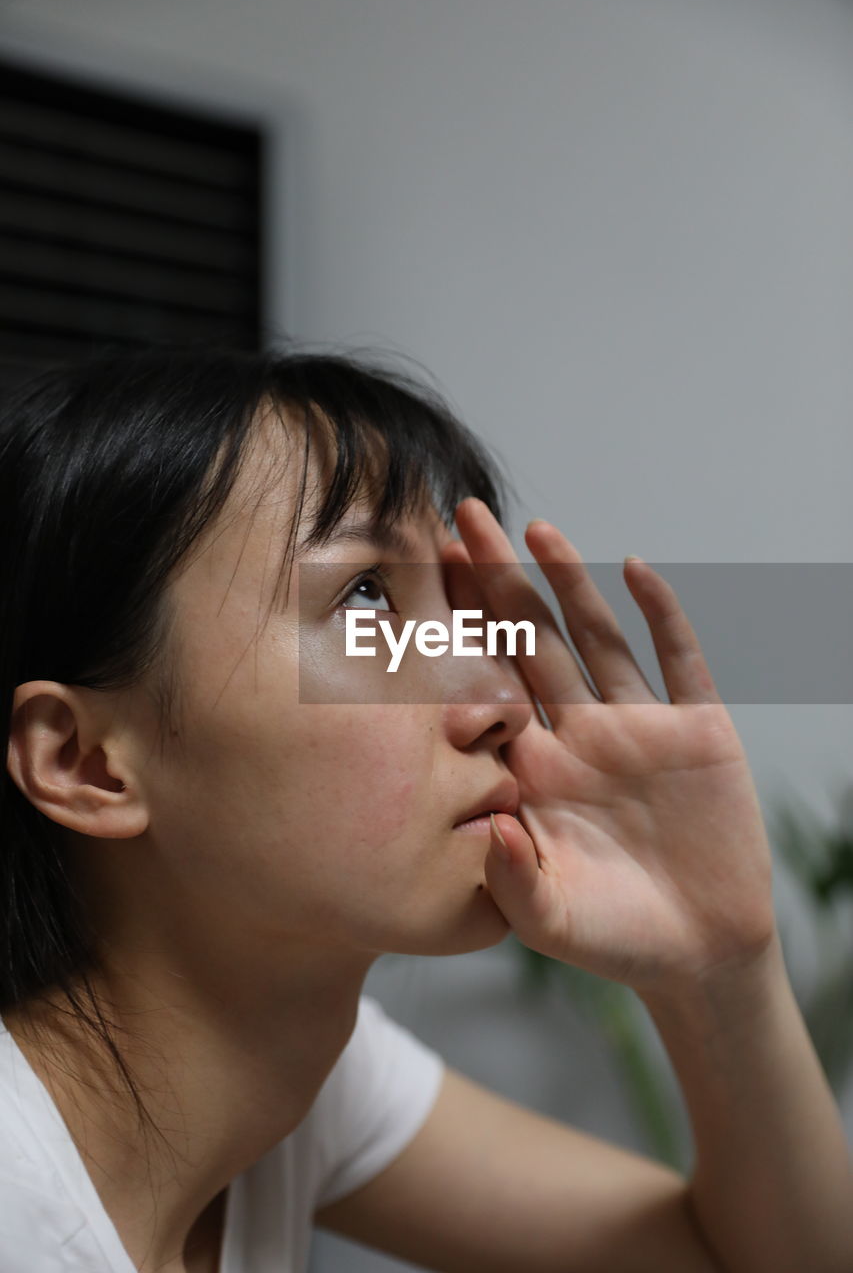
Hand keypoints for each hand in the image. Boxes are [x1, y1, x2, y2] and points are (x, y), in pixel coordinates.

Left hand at [444, 498, 776, 998]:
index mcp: (535, 769)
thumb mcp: (551, 920)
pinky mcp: (698, 731)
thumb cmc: (612, 937)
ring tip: (536, 529)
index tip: (421, 583)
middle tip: (461, 519)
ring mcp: (639, 727)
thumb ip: (513, 880)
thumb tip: (488, 828)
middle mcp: (580, 734)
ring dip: (570, 583)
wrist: (698, 953)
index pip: (488, 685)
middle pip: (532, 641)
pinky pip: (679, 661)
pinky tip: (638, 570)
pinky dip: (662, 616)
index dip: (458, 634)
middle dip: (498, 581)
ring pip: (598, 638)